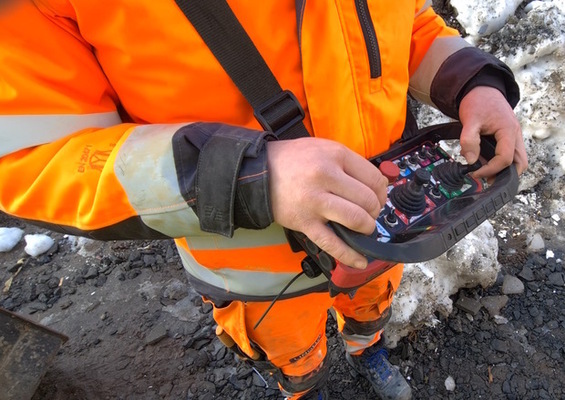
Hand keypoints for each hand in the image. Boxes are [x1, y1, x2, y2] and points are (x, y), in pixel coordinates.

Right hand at [267, 138, 387, 268]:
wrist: (258, 173)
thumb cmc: (292, 160)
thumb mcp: (323, 148)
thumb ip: (347, 163)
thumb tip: (375, 186)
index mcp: (335, 155)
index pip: (374, 179)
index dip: (382, 193)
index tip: (378, 199)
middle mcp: (326, 176)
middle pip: (368, 201)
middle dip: (374, 212)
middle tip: (369, 214)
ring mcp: (315, 201)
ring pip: (356, 220)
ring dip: (366, 228)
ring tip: (362, 229)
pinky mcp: (305, 222)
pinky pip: (332, 243)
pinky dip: (349, 255)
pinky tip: (360, 260)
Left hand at [459, 86, 527, 178]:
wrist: (480, 89)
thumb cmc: (478, 101)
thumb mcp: (470, 120)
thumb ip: (469, 140)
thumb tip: (471, 160)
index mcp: (509, 131)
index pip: (506, 159)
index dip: (491, 169)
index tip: (475, 173)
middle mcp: (515, 135)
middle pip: (519, 163)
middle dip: (504, 174)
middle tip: (486, 179)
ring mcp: (512, 136)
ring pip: (516, 160)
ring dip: (502, 169)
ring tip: (483, 172)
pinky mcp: (506, 137)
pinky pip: (508, 154)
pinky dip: (498, 161)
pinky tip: (483, 161)